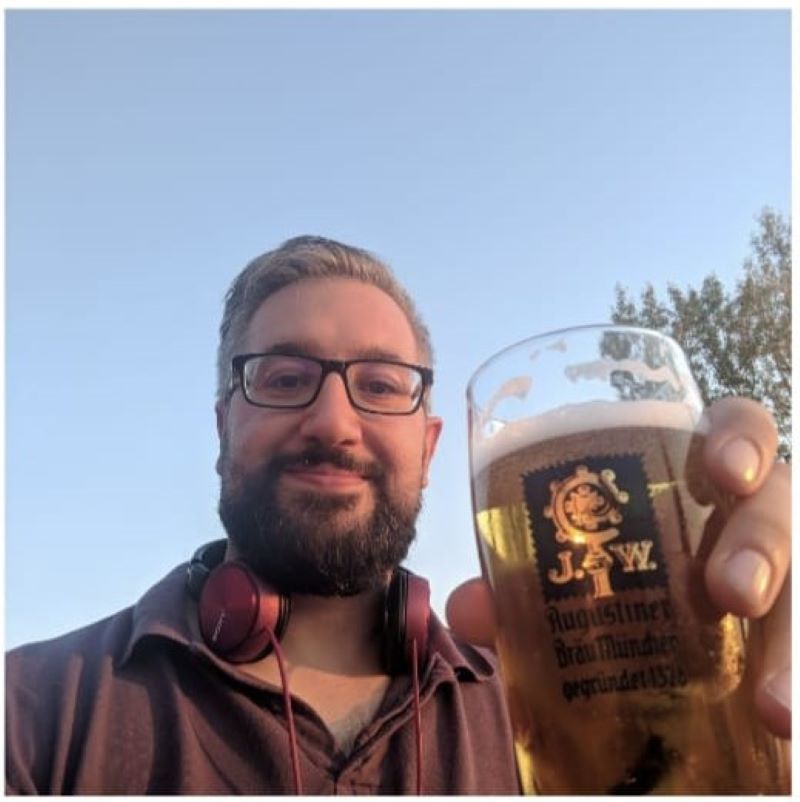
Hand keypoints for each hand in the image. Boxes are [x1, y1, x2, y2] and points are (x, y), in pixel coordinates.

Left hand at [446, 397, 789, 738]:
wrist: (662, 672)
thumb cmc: (616, 592)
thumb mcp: (570, 581)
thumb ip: (521, 585)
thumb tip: (472, 610)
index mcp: (694, 485)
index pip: (737, 431)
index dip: (741, 437)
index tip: (723, 470)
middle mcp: (748, 523)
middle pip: (778, 505)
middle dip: (763, 542)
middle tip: (731, 593)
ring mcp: (783, 577)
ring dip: (794, 642)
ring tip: (774, 705)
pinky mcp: (791, 634)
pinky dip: (797, 685)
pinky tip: (779, 723)